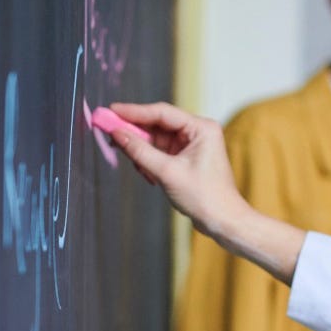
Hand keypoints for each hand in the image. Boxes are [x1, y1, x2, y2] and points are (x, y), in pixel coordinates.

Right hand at [108, 102, 248, 237]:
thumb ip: (140, 151)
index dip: (134, 111)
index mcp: (202, 128)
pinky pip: (159, 151)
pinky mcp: (185, 157)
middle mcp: (198, 132)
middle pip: (157, 124)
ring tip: (140, 168)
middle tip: (108, 133)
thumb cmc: (205, 196)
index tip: (111, 111)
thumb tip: (116, 133)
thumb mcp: (167, 172)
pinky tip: (148, 175)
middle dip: (134, 133)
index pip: (162, 113)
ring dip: (141, 152)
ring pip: (155, 140)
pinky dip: (148, 161)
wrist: (222, 219)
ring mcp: (191, 145)